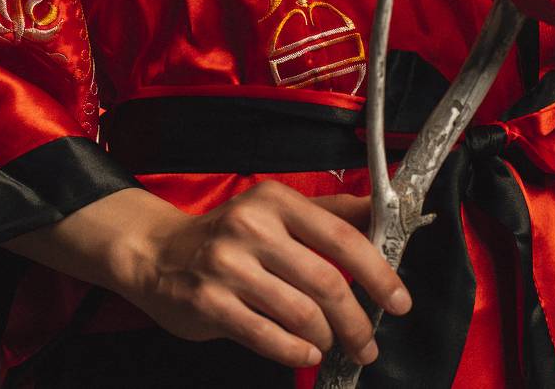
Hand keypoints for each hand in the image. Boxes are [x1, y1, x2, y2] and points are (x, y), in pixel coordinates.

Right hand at [126, 181, 410, 368]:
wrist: (156, 252)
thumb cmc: (229, 232)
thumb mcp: (276, 210)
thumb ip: (328, 214)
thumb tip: (383, 214)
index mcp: (277, 201)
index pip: (342, 236)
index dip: (377, 272)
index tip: (398, 300)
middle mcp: (253, 228)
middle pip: (326, 280)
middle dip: (357, 319)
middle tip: (370, 342)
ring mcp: (229, 266)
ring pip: (300, 313)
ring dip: (327, 338)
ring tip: (335, 346)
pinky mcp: (209, 303)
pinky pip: (266, 336)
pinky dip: (295, 351)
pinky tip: (307, 354)